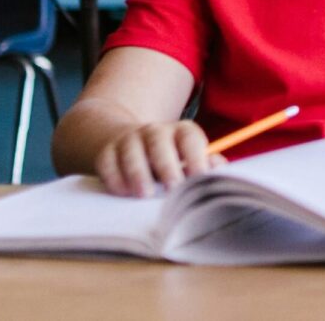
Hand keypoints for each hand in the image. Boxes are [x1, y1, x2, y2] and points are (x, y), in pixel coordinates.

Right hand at [94, 120, 227, 197]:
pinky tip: (122, 192)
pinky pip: (107, 162)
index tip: (200, 178)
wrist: (125, 142)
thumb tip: (219, 169)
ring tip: (145, 193)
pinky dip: (114, 178)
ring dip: (138, 172)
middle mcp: (154, 132)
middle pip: (159, 142)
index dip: (195, 156)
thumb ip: (204, 165)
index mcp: (180, 132)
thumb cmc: (167, 159)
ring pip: (131, 151)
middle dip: (167, 165)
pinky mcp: (106, 152)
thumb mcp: (187, 160)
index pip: (189, 138)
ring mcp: (128, 139)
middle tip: (173, 188)